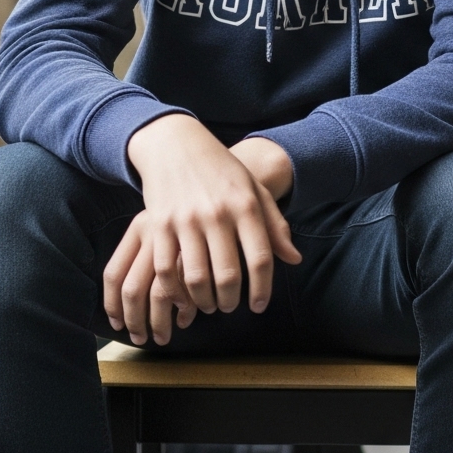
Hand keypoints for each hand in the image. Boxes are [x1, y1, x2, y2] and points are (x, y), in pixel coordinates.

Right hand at [105, 115, 300, 342]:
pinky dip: (174, 291)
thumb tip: (295, 260)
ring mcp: (185, 220)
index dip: (262, 289)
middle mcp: (217, 214)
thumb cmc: (222, 171)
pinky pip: (165, 268)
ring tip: (209, 305)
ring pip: (196, 277)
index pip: (260, 258)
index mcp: (246, 206)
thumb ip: (275, 226)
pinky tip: (183, 297)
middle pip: (228, 275)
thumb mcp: (255, 191)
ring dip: (204, 301)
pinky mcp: (158, 224)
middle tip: (231, 307)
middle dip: (231, 301)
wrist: (176, 145)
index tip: (259, 306)